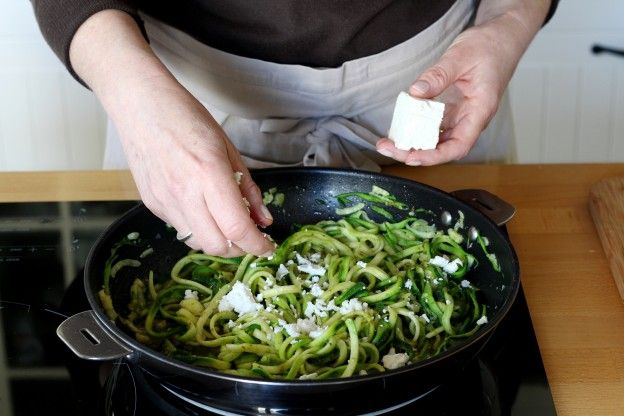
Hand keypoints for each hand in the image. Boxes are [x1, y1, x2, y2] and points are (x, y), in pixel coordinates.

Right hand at [69, 10, 274, 256]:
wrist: (140, 105)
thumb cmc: (187, 117)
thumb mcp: (228, 148)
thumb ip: (248, 187)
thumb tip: (263, 219)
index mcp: (209, 174)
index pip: (237, 228)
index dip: (257, 245)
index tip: (268, 246)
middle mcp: (184, 194)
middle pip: (217, 246)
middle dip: (239, 248)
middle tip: (250, 236)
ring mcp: (164, 202)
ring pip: (197, 242)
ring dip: (218, 240)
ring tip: (227, 222)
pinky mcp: (152, 204)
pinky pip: (180, 228)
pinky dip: (198, 228)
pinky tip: (203, 208)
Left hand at [377, 2, 548, 165]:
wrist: (502, 38)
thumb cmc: (491, 47)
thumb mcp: (461, 56)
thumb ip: (439, 75)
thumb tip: (416, 92)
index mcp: (480, 110)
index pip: (459, 145)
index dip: (435, 156)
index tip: (413, 157)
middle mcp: (471, 118)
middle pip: (443, 147)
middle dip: (415, 152)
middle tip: (388, 148)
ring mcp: (461, 115)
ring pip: (437, 139)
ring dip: (413, 143)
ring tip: (389, 142)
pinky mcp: (453, 109)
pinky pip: (434, 125)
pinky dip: (417, 128)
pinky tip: (401, 127)